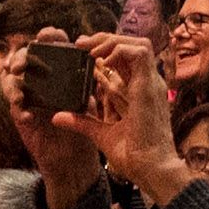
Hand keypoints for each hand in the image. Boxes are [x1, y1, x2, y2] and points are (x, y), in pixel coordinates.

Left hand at [78, 35, 184, 203]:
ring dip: (113, 41)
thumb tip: (57, 117)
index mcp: (140, 92)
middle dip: (106, 39)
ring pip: (138, 43)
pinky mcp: (149, 86)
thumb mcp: (101, 133)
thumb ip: (82, 121)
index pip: (127, 59)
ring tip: (91, 50)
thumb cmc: (133, 156)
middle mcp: (148, 84)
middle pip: (133, 45)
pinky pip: (139, 53)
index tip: (83, 51)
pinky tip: (101, 62)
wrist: (150, 169)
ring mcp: (151, 83)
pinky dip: (119, 51)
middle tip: (81, 43)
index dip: (106, 50)